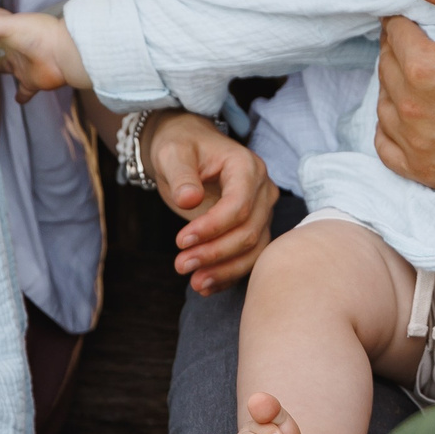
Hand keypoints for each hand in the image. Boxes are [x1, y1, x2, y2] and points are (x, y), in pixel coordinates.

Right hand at [0, 5, 86, 98]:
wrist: (64, 54)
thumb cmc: (38, 35)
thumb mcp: (10, 26)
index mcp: (8, 31)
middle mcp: (13, 48)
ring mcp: (22, 65)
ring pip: (6, 68)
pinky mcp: (31, 82)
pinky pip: (24, 91)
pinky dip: (21, 97)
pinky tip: (16, 101)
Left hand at [140, 112, 278, 293]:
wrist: (188, 149)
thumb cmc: (181, 147)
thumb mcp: (172, 154)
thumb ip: (181, 175)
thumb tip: (190, 199)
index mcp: (246, 166)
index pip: (239, 205)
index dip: (212, 227)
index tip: (180, 241)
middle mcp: (262, 189)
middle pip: (248, 231)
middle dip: (215, 253)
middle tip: (181, 265)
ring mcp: (262, 210)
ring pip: (254, 249)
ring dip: (225, 270)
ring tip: (195, 283)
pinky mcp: (255, 226)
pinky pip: (250, 256)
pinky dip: (230, 274)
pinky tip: (207, 286)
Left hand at [375, 0, 434, 196]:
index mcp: (424, 66)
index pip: (393, 31)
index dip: (405, 21)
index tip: (418, 21)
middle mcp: (412, 108)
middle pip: (385, 66)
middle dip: (399, 51)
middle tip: (421, 46)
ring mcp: (417, 145)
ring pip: (383, 106)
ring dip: (394, 88)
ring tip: (419, 79)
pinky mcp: (426, 172)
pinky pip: (386, 148)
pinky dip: (391, 130)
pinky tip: (408, 118)